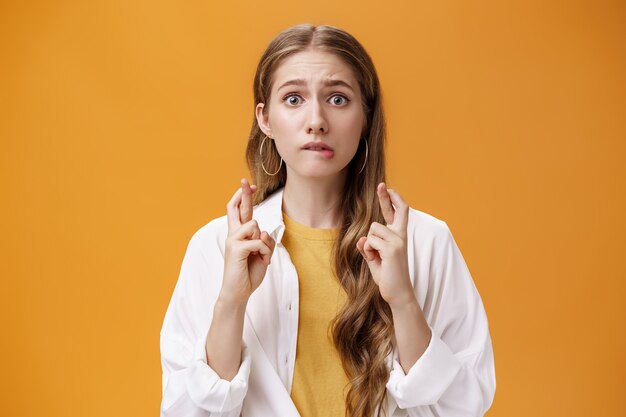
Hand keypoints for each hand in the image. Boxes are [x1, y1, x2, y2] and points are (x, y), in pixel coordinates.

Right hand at [220, 178, 275, 305]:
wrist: (238, 292)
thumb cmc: (249, 273)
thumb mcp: (262, 254)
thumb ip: (264, 241)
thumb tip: (263, 232)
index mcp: (239, 235)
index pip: (239, 211)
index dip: (243, 198)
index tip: (249, 186)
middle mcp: (233, 235)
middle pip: (237, 209)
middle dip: (243, 194)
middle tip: (245, 180)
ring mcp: (232, 241)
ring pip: (255, 226)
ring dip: (265, 243)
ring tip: (261, 257)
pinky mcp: (235, 249)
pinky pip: (258, 242)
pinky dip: (265, 252)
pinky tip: (262, 262)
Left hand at [356, 182, 414, 307]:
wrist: (397, 293)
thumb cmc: (387, 276)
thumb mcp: (374, 259)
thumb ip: (368, 248)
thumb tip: (361, 239)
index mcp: (398, 237)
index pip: (398, 214)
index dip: (392, 200)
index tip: (387, 188)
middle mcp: (400, 236)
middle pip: (394, 211)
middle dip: (386, 197)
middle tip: (381, 185)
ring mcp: (398, 241)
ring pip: (372, 230)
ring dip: (369, 244)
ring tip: (376, 258)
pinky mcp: (392, 248)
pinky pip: (370, 241)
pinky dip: (368, 251)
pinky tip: (377, 261)